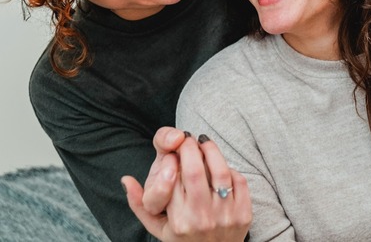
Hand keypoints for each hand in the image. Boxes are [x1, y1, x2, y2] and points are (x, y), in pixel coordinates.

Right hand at [122, 130, 251, 240]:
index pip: (171, 178)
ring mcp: (225, 216)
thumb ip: (139, 204)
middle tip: (187, 138)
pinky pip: (238, 180)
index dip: (172, 156)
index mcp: (178, 220)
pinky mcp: (244, 214)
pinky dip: (229, 168)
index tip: (172, 148)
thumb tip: (126, 179)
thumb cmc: (184, 239)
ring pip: (220, 171)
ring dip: (211, 150)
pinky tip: (220, 165)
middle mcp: (201, 218)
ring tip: (204, 142)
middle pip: (194, 169)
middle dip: (189, 147)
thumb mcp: (158, 227)